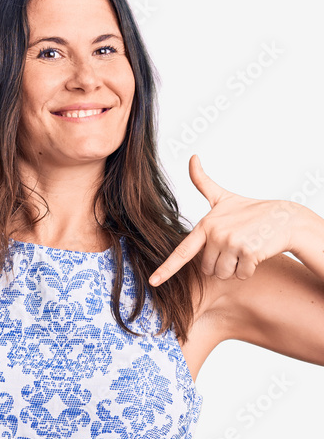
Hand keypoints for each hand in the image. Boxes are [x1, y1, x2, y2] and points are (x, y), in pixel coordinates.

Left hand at [149, 154, 293, 285]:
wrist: (285, 218)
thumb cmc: (251, 210)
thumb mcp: (223, 197)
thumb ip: (203, 182)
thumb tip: (192, 157)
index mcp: (206, 225)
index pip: (182, 251)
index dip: (166, 268)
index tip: (153, 281)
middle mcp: (216, 234)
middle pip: (207, 269)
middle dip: (220, 265)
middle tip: (234, 248)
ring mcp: (232, 243)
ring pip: (223, 274)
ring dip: (234, 269)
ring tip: (244, 250)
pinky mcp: (249, 252)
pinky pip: (241, 275)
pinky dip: (248, 270)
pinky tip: (255, 254)